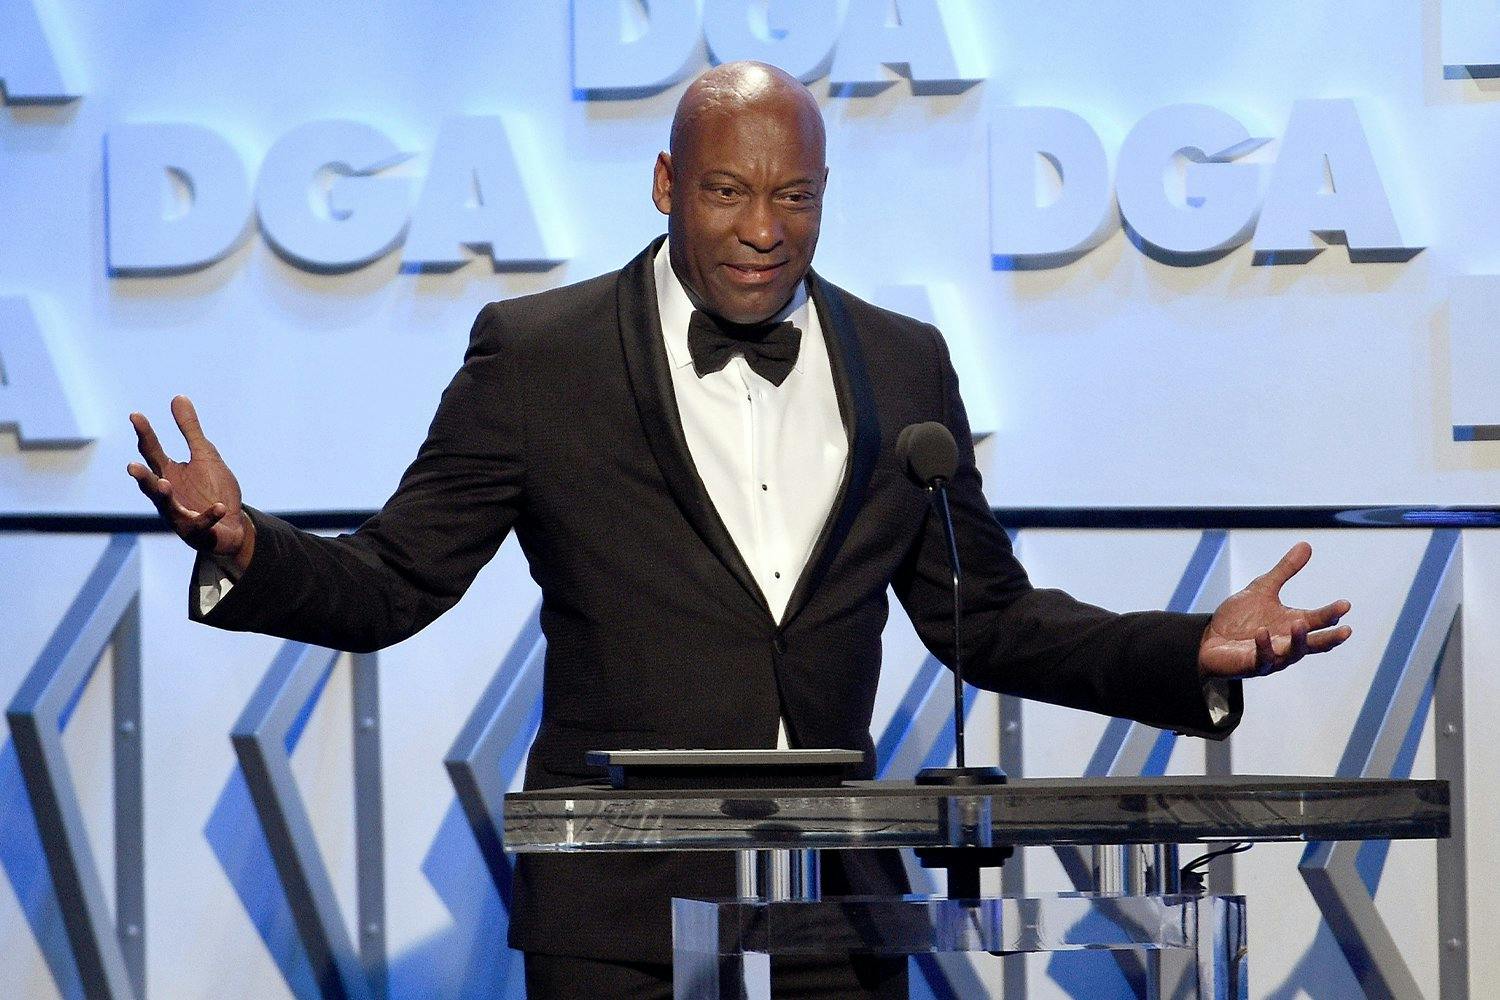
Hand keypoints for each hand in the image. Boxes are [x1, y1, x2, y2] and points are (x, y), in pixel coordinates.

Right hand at [126, 395, 254, 574]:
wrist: (231, 524)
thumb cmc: (212, 489)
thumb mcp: (204, 455)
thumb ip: (190, 430)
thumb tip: (177, 397)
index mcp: (168, 472)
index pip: (152, 451)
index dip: (145, 433)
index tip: (135, 415)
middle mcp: (168, 494)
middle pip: (151, 483)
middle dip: (142, 476)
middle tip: (132, 466)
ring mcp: (179, 514)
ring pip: (166, 507)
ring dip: (164, 496)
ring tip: (165, 485)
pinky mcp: (196, 531)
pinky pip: (201, 523)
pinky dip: (209, 515)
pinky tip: (219, 507)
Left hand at [1198, 541, 1350, 678]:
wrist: (1210, 637)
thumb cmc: (1240, 618)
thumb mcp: (1263, 588)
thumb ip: (1285, 571)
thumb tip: (1306, 545)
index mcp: (1292, 623)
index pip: (1318, 620)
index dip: (1331, 613)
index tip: (1345, 604)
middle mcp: (1286, 642)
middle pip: (1314, 644)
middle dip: (1330, 638)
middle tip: (1346, 631)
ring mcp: (1272, 656)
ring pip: (1292, 654)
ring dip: (1298, 641)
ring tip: (1300, 624)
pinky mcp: (1253, 665)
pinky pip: (1262, 659)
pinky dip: (1264, 646)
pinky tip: (1262, 632)